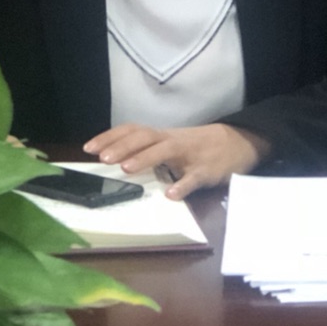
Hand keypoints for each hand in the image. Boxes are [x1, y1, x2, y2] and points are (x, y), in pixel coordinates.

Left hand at [82, 122, 270, 198]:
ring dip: (145, 159)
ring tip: (127, 169)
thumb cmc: (198, 146)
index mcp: (161, 135)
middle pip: (145, 137)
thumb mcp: (171, 145)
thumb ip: (148, 151)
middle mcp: (172, 140)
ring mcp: (190, 154)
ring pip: (165, 150)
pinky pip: (194, 177)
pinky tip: (170, 195)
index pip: (132, 130)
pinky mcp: (207, 170)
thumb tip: (116, 161)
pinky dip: (182, 186)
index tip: (89, 147)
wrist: (237, 142)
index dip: (110, 137)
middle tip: (103, 159)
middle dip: (122, 147)